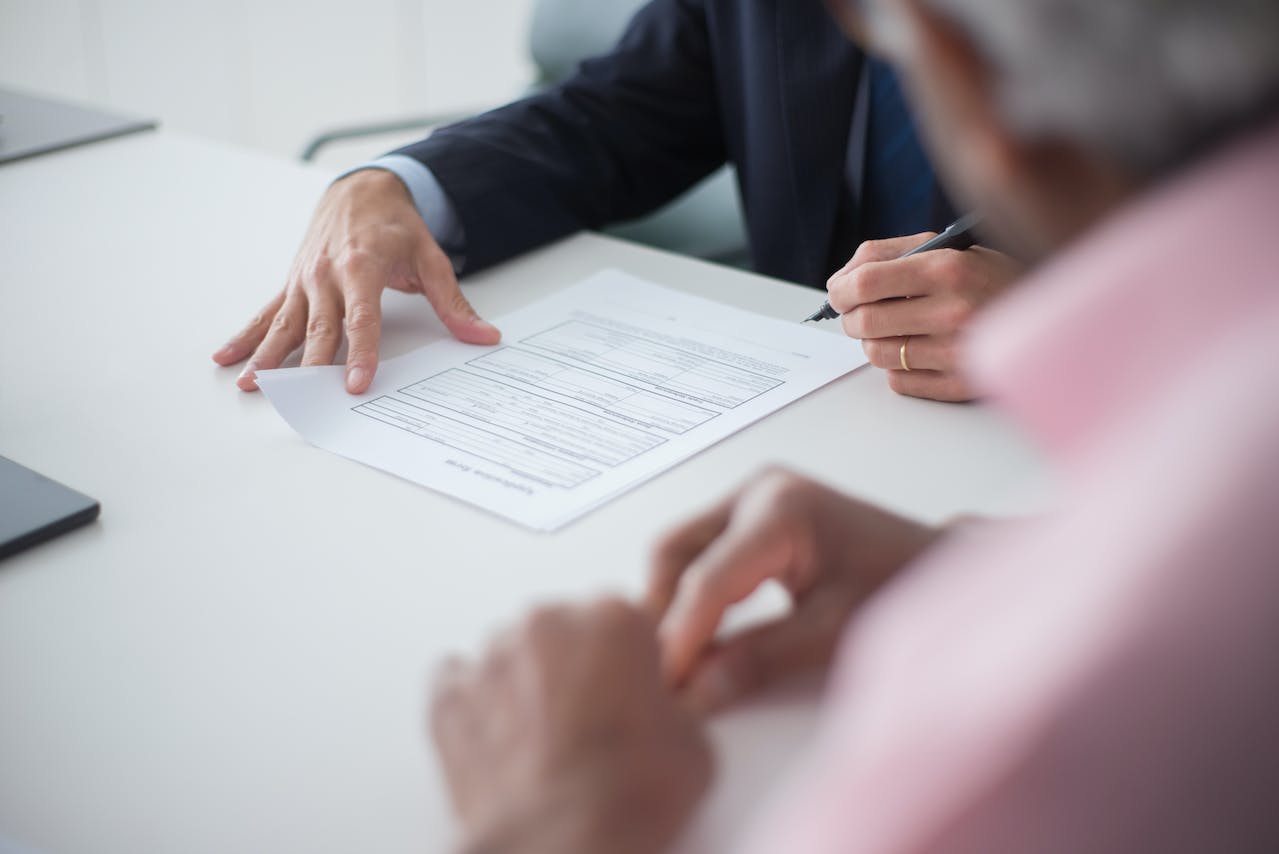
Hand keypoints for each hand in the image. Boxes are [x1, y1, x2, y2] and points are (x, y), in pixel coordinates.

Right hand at [212, 169, 500, 393]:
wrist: (361, 189)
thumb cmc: (395, 225)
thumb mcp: (431, 258)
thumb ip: (452, 302)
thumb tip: (483, 336)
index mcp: (361, 265)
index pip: (361, 319)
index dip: (360, 353)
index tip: (356, 383)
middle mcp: (326, 274)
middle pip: (319, 328)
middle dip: (310, 366)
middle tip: (304, 400)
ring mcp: (304, 280)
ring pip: (284, 324)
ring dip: (267, 357)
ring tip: (253, 386)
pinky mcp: (292, 284)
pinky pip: (267, 313)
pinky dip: (247, 336)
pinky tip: (228, 357)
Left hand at [431, 600, 711, 853]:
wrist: (561, 847)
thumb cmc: (625, 800)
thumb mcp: (695, 744)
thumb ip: (678, 702)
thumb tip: (670, 707)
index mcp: (614, 618)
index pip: (624, 619)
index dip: (630, 660)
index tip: (633, 691)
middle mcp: (549, 622)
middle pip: (565, 628)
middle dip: (577, 665)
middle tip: (591, 722)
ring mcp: (492, 656)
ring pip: (512, 652)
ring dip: (527, 682)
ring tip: (545, 740)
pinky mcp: (449, 695)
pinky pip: (459, 681)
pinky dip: (477, 704)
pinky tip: (501, 739)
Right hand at [647, 468, 939, 712]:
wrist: (939, 565)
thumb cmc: (901, 588)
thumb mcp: (833, 632)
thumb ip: (758, 660)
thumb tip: (694, 694)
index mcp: (781, 510)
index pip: (706, 579)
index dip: (678, 637)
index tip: (662, 687)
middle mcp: (758, 490)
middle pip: (674, 551)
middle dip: (662, 612)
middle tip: (661, 673)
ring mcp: (753, 496)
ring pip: (681, 550)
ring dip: (673, 603)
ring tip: (678, 660)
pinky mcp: (753, 513)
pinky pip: (702, 550)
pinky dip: (694, 593)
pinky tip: (700, 636)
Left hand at [826, 234, 1021, 401]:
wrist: (1051, 313)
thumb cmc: (990, 277)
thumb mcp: (947, 249)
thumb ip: (888, 255)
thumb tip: (841, 280)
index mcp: (947, 269)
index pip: (864, 284)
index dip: (840, 290)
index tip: (838, 293)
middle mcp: (953, 310)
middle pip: (865, 323)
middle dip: (852, 319)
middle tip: (860, 314)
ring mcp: (958, 352)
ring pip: (878, 355)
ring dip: (875, 342)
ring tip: (896, 329)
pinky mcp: (961, 384)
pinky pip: (899, 382)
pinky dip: (899, 367)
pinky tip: (919, 351)